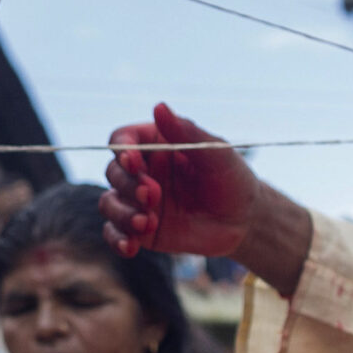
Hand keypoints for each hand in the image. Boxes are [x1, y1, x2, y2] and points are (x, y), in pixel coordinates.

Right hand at [103, 104, 256, 258]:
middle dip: (129, 185)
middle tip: (153, 195)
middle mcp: (142, 172)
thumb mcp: (216, 153)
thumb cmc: (231, 179)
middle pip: (113, 172)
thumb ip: (186, 132)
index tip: (133, 161)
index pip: (122, 140)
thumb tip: (159, 106)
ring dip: (122, 214)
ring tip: (146, 224)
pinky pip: (114, 233)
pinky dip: (116, 240)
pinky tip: (130, 246)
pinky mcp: (140, 230)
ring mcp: (138, 202)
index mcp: (155, 145)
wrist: (244, 220)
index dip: (121, 149)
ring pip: (109, 204)